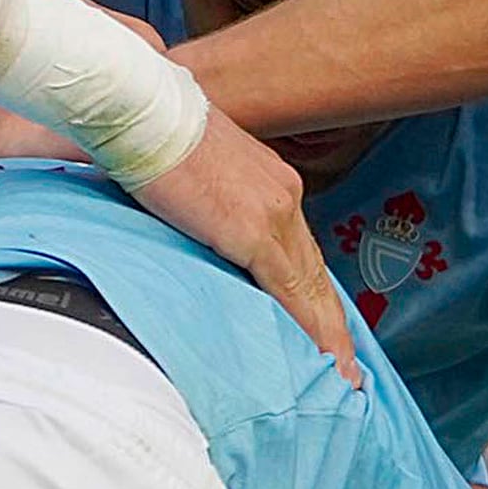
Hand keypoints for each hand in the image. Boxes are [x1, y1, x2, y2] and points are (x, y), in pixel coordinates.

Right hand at [130, 107, 358, 371]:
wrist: (141, 107)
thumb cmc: (151, 134)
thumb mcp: (189, 176)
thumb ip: (203, 211)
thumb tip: (192, 235)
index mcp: (271, 185)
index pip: (300, 254)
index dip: (315, 297)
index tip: (326, 331)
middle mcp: (284, 197)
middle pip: (314, 276)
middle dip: (332, 328)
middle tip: (346, 373)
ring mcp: (274, 212)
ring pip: (311, 290)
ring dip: (327, 339)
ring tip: (340, 381)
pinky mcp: (253, 229)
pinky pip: (289, 292)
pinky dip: (308, 331)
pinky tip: (319, 359)